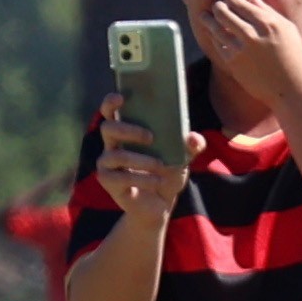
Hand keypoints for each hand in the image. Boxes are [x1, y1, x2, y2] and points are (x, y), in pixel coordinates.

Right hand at [93, 97, 196, 223]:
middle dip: (128, 130)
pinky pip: (119, 178)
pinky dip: (141, 179)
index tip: (121, 97)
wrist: (161, 204)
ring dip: (140, 159)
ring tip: (160, 165)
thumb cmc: (167, 173)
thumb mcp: (183, 157)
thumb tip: (194, 138)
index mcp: (126, 132)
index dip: (111, 102)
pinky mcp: (109, 182)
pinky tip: (156, 181)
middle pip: (107, 128)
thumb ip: (191, 145)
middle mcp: (112, 145)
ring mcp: (107, 164)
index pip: (111, 111)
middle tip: (151, 137)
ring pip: (114, 155)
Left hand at [200, 0, 301, 109]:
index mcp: (268, 22)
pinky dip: (215, 37)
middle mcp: (253, 34)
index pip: (238, 1)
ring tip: (205, 16)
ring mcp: (241, 49)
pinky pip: (218, 44)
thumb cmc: (291, 54)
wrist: (290, 87)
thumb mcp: (285, 27)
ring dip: (209, 19)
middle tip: (217, 6)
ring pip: (216, 27)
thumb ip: (264, 7)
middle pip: (224, 11)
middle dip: (218, 6)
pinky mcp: (233, 62)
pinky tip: (216, 34)